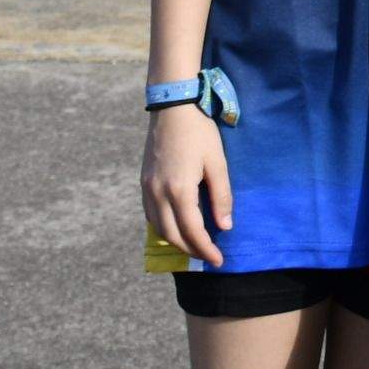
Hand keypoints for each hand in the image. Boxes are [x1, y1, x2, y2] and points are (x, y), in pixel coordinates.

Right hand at [139, 101, 231, 268]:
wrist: (172, 107)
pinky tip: (177, 225)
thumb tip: (224, 227)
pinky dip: (164, 226)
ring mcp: (147, 188)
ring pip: (158, 228)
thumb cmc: (199, 132)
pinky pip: (151, 214)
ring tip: (195, 245)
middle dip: (191, 250)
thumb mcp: (217, 163)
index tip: (218, 261)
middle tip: (208, 256)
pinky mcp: (143, 182)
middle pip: (172, 236)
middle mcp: (158, 194)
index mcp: (179, 191)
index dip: (206, 250)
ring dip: (176, 241)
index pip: (193, 232)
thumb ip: (221, 197)